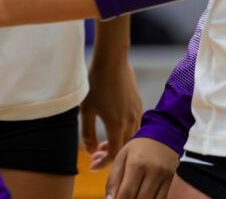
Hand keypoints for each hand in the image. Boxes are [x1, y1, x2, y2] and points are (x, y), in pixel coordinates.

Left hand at [81, 53, 142, 168]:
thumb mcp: (86, 108)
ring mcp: (137, 113)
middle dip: (110, 155)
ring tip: (103, 142)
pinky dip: (125, 132)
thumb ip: (87, 133)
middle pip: (125, 149)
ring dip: (119, 143)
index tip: (93, 165)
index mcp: (117, 126)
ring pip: (132, 138)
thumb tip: (90, 151)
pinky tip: (114, 126)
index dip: (103, 163)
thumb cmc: (95, 82)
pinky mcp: (139, 104)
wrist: (112, 59)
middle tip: (96, 154)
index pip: (114, 155)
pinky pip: (135, 126)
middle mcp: (131, 122)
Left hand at [105, 137, 179, 198]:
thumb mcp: (121, 157)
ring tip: (134, 196)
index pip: (127, 193)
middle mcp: (153, 172)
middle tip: (123, 198)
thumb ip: (113, 179)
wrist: (162, 136)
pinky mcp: (173, 182)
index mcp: (136, 164)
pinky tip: (144, 197)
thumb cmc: (137, 149)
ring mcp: (165, 178)